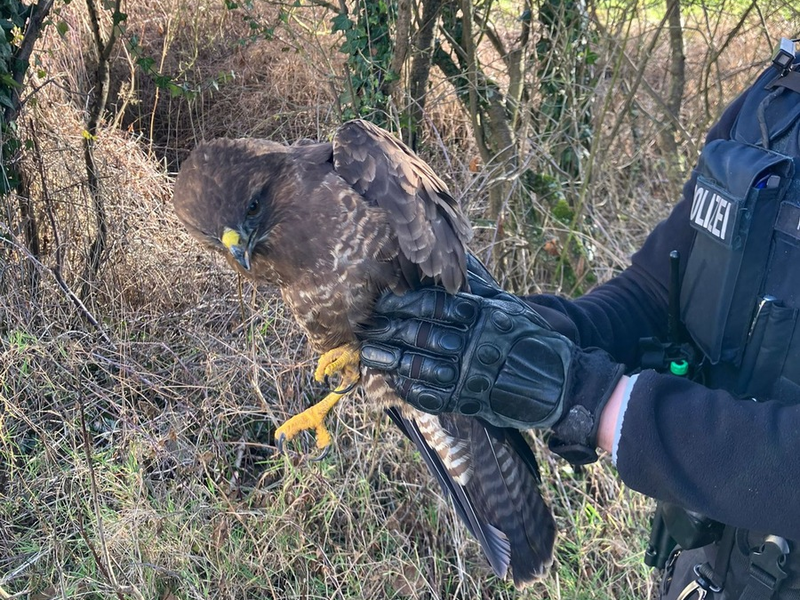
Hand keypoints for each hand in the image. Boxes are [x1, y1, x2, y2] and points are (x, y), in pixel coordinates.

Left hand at [359, 261, 624, 462]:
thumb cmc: (533, 340)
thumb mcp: (510, 306)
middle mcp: (475, 343)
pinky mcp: (472, 401)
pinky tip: (394, 383)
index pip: (434, 305)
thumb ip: (479, 288)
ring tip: (369, 356)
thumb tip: (456, 262)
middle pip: (422, 334)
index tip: (382, 302)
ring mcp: (473, 375)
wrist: (562, 383)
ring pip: (422, 366)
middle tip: (366, 328)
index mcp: (483, 315)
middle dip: (390, 330)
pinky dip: (411, 390)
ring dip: (392, 361)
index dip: (404, 304)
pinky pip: (434, 397)